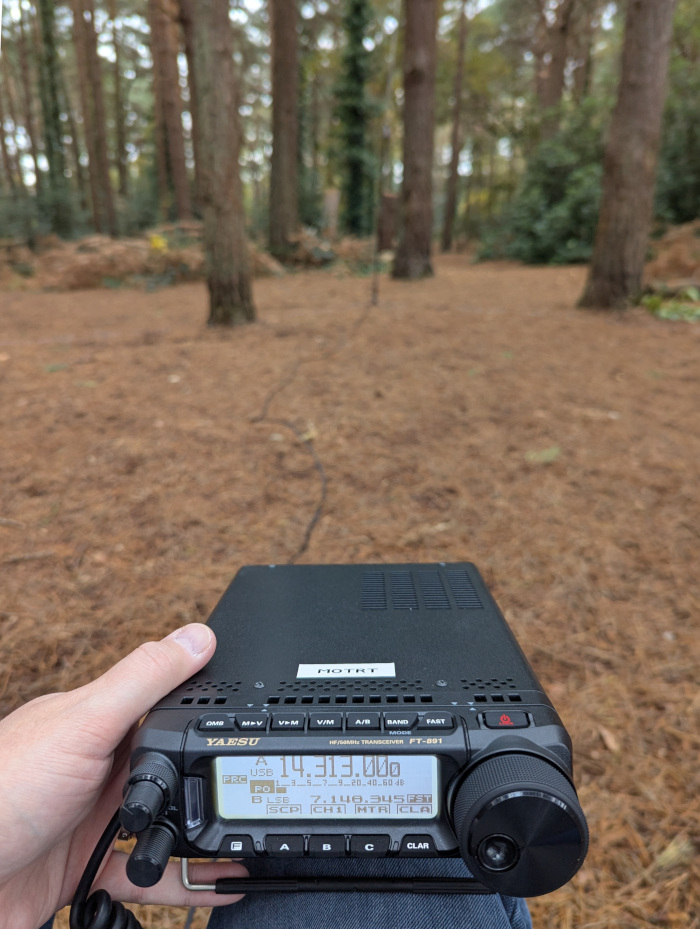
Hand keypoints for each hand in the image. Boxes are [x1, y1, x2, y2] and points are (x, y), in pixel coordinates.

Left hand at [0, 624, 246, 928]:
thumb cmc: (2, 791)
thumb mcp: (85, 722)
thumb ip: (143, 680)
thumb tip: (197, 636)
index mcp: (99, 721)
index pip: (163, 702)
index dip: (207, 706)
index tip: (255, 711)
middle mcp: (100, 766)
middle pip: (172, 767)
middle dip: (213, 778)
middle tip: (259, 786)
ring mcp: (96, 818)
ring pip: (166, 822)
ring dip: (203, 833)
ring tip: (245, 841)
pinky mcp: (90, 867)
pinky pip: (150, 874)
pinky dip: (184, 881)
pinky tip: (212, 885)